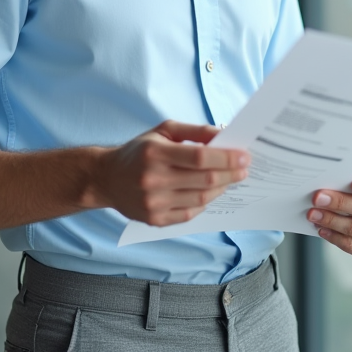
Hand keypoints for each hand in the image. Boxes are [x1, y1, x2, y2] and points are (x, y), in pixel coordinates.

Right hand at [89, 120, 249, 226]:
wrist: (106, 178)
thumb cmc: (139, 151)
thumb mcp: (163, 131)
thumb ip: (194, 131)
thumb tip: (224, 135)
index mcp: (155, 154)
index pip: (199, 157)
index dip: (226, 158)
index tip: (245, 155)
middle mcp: (153, 180)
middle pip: (204, 180)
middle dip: (230, 173)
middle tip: (245, 168)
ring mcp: (154, 203)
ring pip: (201, 198)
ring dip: (221, 188)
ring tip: (230, 178)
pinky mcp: (155, 220)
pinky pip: (190, 213)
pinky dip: (205, 201)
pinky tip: (210, 192)